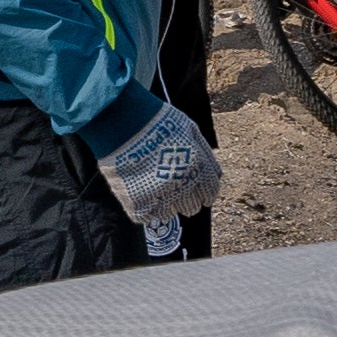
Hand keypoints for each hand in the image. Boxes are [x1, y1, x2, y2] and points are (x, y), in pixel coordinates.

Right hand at [97, 100, 224, 230]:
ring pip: (168, 213)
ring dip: (164, 204)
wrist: (122, 120)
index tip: (201, 197)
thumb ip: (203, 154)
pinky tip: (139, 194)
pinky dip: (143, 208)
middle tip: (174, 191)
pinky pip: (145, 216)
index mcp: (197, 167)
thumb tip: (214, 175)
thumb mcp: (190, 129)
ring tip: (153, 189)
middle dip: (186, 200)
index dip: (206, 195)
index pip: (209, 192)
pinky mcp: (137, 202)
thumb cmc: (156, 121)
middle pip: (191, 207)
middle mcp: (182, 184)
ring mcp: (159, 195)